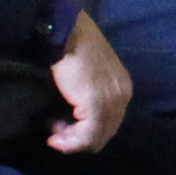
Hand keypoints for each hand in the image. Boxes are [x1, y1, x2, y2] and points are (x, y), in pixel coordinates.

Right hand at [49, 11, 132, 152]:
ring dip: (71, 141)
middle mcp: (122, 96)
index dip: (86, 131)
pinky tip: (54, 137)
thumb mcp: (87, 73)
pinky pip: (87, 136)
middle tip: (55, 133)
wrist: (66, 32)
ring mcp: (111, 101)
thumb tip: (72, 116)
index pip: (109, 122)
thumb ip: (87, 93)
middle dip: (79, 138)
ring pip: (96, 138)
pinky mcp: (96, 105)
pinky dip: (70, 142)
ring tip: (53, 135)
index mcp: (122, 87)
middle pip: (105, 133)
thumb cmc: (71, 47)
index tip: (63, 128)